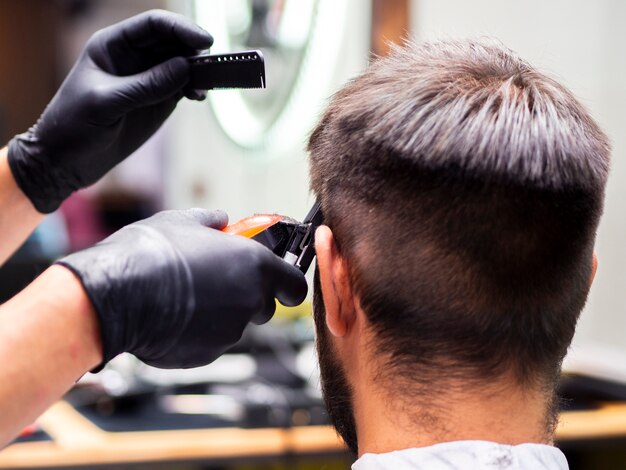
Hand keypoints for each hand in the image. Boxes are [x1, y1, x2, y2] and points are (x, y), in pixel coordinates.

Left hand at [8, 10, 212, 212]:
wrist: (67, 160)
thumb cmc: (74, 125)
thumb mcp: (107, 103)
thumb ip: (145, 85)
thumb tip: (185, 66)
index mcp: (113, 46)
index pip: (153, 26)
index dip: (180, 29)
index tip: (204, 42)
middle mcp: (134, 57)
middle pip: (173, 41)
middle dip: (195, 49)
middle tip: (215, 64)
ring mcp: (148, 79)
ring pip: (183, 63)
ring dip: (200, 70)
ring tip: (208, 85)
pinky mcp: (159, 100)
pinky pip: (184, 86)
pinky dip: (196, 87)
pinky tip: (200, 96)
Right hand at [56, 209, 307, 368]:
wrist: (116, 294)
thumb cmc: (152, 251)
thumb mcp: (183, 221)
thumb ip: (211, 221)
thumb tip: (220, 220)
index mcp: (255, 267)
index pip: (295, 286)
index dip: (288, 285)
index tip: (281, 284)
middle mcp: (249, 302)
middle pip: (264, 307)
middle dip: (249, 297)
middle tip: (219, 281)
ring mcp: (228, 333)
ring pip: (234, 325)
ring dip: (219, 314)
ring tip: (184, 296)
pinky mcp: (205, 355)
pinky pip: (209, 342)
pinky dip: (197, 333)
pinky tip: (170, 317)